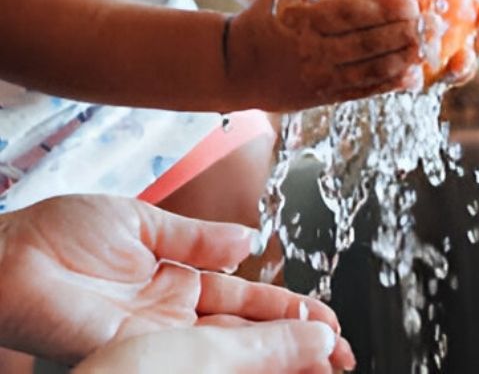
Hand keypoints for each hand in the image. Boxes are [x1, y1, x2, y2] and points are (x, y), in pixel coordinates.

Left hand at [0, 195, 353, 369]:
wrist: (7, 258)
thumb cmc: (57, 236)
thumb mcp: (140, 223)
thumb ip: (195, 236)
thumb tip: (249, 240)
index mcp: (174, 281)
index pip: (245, 300)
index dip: (287, 308)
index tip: (324, 316)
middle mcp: (171, 319)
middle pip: (247, 334)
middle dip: (297, 342)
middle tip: (341, 353)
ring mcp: (154, 342)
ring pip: (231, 354)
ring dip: (279, 358)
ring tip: (327, 362)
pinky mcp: (130, 356)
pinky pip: (196, 362)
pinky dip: (238, 365)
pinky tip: (272, 366)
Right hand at [226, 0, 421, 110]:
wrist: (231, 70)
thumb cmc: (259, 21)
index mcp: (304, 19)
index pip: (350, 13)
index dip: (383, 10)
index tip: (413, 3)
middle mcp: (314, 50)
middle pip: (367, 43)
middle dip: (404, 35)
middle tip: (434, 24)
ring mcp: (320, 77)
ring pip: (369, 70)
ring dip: (403, 60)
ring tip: (429, 48)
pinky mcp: (324, 96)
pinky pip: (362, 92)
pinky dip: (389, 86)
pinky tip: (412, 78)